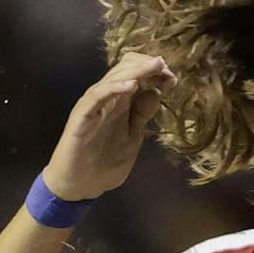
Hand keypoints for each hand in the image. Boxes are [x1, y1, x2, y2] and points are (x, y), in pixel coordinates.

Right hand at [42, 52, 175, 200]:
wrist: (79, 186)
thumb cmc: (103, 164)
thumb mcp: (132, 137)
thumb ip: (142, 115)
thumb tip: (156, 91)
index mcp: (120, 103)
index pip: (137, 76)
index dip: (155, 73)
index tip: (173, 79)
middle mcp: (106, 99)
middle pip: (126, 69)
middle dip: (148, 66)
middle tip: (167, 70)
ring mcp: (93, 105)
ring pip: (113, 77)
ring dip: (136, 70)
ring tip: (156, 67)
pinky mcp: (82, 116)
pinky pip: (97, 96)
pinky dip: (114, 88)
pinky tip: (131, 86)